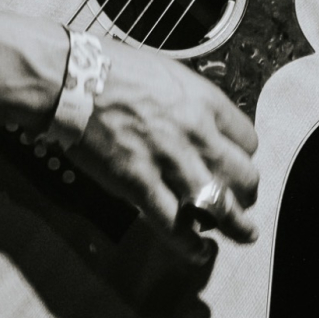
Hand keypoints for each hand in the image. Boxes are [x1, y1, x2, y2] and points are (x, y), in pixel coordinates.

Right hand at [70, 37, 258, 259]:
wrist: (71, 77)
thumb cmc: (109, 67)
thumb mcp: (163, 71)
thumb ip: (187, 99)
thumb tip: (196, 118)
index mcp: (201, 99)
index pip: (247, 137)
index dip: (243, 154)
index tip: (236, 161)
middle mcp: (194, 131)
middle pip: (244, 175)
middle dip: (247, 192)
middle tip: (243, 200)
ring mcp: (169, 160)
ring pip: (220, 206)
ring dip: (235, 225)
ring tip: (241, 233)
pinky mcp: (140, 184)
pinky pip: (175, 226)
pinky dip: (191, 244)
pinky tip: (199, 250)